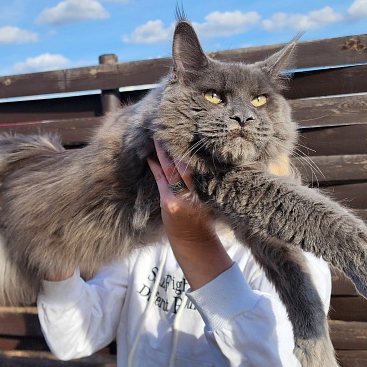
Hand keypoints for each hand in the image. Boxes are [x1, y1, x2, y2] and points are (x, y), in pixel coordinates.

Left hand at [147, 139, 232, 288]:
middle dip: (178, 146)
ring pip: (171, 168)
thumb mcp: (216, 198)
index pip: (203, 165)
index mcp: (210, 190)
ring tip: (158, 133)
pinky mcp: (167, 202)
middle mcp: (195, 193)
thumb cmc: (208, 217)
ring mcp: (179, 197)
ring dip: (163, 151)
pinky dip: (155, 166)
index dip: (197, 149)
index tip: (194, 131)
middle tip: (172, 124)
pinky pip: (160, 179)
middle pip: (185, 164)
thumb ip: (212, 180)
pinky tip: (150, 155)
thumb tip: (211, 155)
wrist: (194, 241)